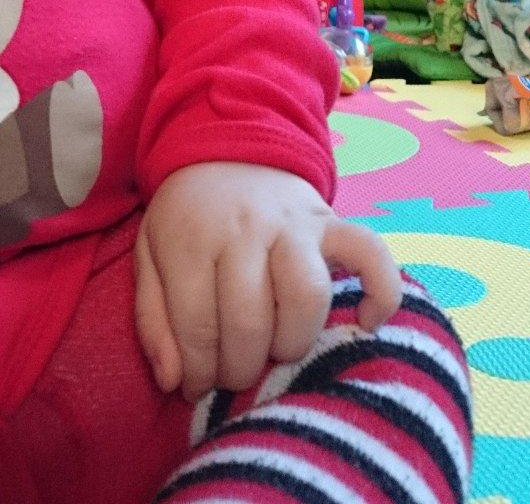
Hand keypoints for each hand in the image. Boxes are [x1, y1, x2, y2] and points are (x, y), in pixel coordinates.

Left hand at [134, 161, 401, 401]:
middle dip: (240, 367)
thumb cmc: (185, 215)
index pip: (198, 326)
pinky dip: (379, 292)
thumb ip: (153, 320)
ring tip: (278, 349)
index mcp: (192, 239)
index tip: (197, 384)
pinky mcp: (331, 220)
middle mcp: (245, 228)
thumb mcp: (150, 256)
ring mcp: (293, 222)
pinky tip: (364, 321)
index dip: (198, 371)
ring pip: (306, 297)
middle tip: (235, 372)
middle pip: (250, 320)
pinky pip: (371, 254)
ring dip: (293, 341)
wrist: (227, 143)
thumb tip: (175, 381)